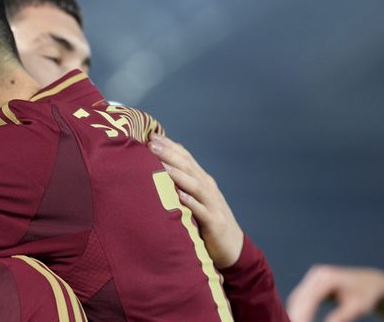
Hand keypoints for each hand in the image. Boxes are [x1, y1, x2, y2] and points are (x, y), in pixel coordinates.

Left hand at [148, 134, 243, 268]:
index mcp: (202, 179)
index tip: (151, 136)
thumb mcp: (196, 197)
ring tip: (163, 165)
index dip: (169, 145)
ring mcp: (213, 204)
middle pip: (188, 166)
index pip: (185, 157)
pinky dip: (192, 203)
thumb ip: (183, 181)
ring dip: (179, 175)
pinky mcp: (214, 222)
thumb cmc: (208, 219)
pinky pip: (202, 211)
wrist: (232, 247)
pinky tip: (180, 196)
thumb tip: (163, 163)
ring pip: (195, 185)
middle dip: (169, 154)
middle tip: (151, 144)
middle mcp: (208, 187)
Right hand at [287, 265, 383, 321]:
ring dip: (295, 313)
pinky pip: (301, 298)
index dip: (303, 315)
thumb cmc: (366, 295)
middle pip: (299, 298)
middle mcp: (317, 275)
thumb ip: (341, 317)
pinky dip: (298, 310)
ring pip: (297, 298)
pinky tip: (299, 319)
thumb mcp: (357, 307)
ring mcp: (313, 278)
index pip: (309, 298)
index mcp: (327, 278)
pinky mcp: (312, 283)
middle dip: (296, 315)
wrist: (369, 282)